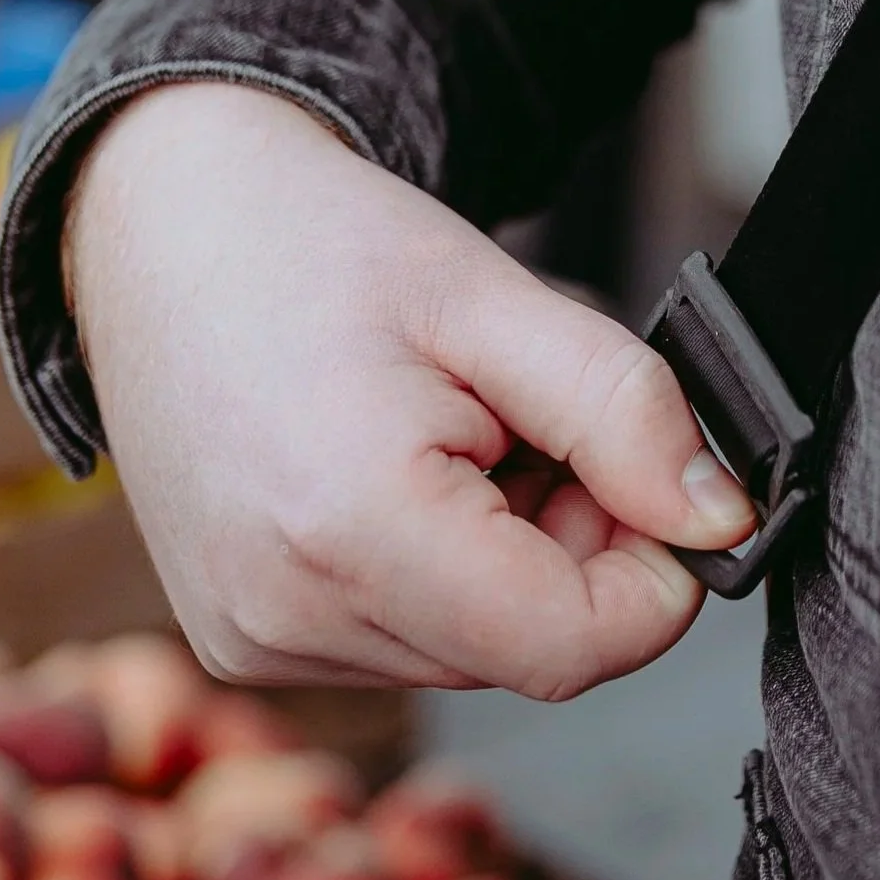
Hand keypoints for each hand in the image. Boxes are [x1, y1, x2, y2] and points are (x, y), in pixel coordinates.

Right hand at [64, 82, 754, 696]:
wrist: (162, 230)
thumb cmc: (317, 245)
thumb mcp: (497, 298)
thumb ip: (624, 410)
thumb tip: (717, 515)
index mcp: (351, 529)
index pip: (575, 646)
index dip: (655, 572)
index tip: (654, 476)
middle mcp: (286, 616)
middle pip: (529, 649)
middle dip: (576, 544)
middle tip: (536, 421)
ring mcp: (254, 641)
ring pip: (474, 649)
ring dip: (509, 556)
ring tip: (457, 433)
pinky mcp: (244, 641)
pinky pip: (405, 639)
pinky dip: (442, 568)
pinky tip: (402, 473)